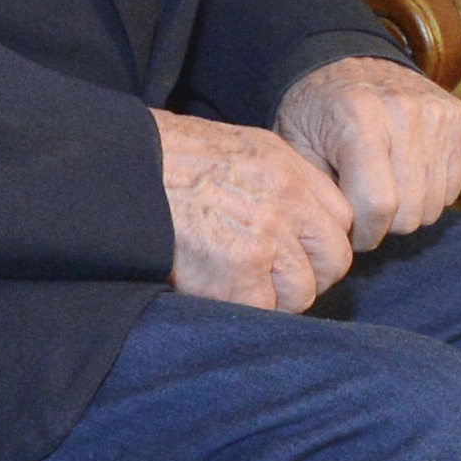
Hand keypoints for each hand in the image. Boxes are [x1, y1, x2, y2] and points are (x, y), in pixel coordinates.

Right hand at [155, 109, 360, 310]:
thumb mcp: (234, 150)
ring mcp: (266, 237)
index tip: (296, 253)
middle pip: (333, 260)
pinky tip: (216, 293)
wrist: (120, 173)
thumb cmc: (164, 161)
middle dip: (307, 277)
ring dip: (274, 300)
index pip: (340, 219)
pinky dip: (243, 310)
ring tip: (236, 286)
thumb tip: (292, 224)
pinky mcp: (239, 273)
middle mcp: (286, 199)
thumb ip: (272, 182)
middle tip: (271, 280)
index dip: (318, 243)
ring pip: (302, 293)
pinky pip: (265, 311)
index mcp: (285, 167)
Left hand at [278, 52, 460, 249]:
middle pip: (409, 210)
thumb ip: (319, 193)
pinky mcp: (458, 118)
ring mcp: (437, 113)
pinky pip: (453, 189)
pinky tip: (405, 176)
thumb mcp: (296, 148)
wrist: (346, 62)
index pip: (378, 204)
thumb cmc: (316, 112)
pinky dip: (429, 194)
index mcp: (359, 117)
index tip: (350, 232)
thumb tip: (342, 236)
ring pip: (433, 206)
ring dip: (407, 211)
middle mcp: (405, 111)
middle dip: (383, 224)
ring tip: (383, 189)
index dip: (363, 233)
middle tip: (363, 207)